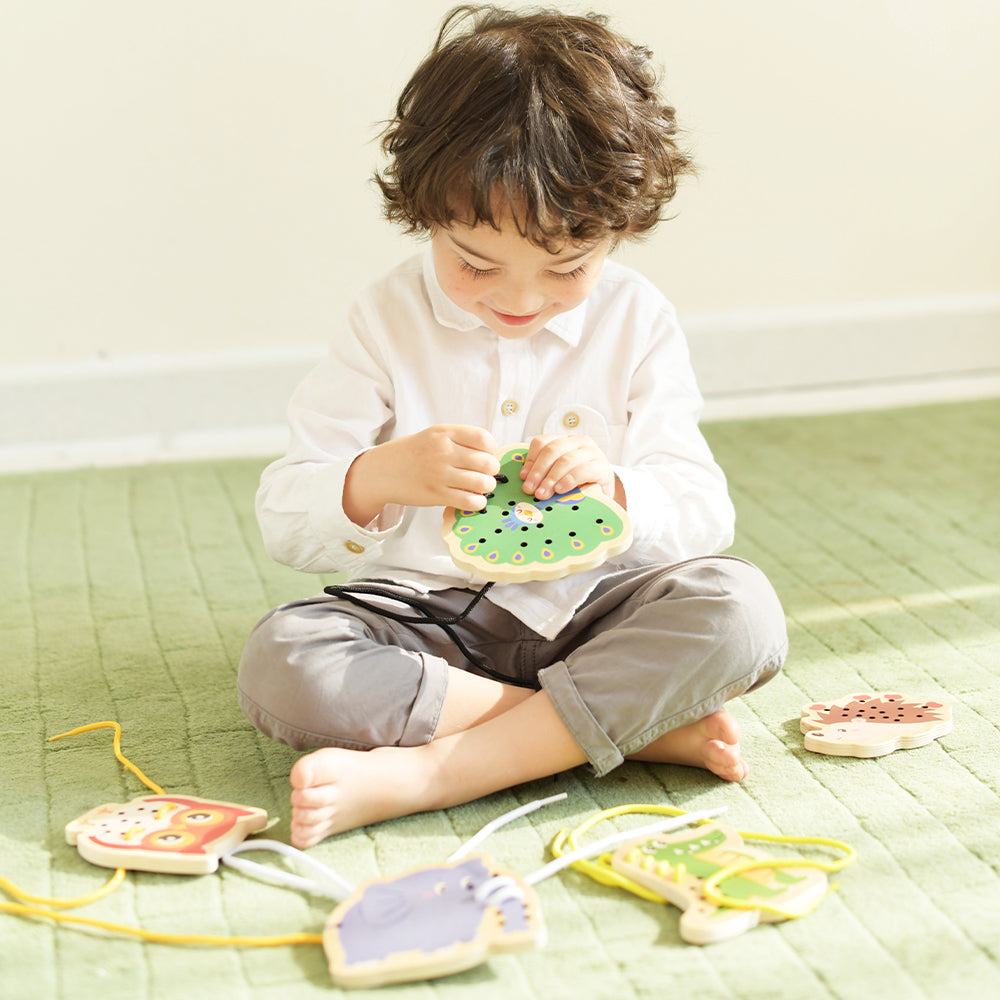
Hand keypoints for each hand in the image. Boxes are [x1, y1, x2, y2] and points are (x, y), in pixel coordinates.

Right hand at [344, 425, 499, 524]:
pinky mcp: (436, 495)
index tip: (487, 456)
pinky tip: (473, 500)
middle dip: (492, 471)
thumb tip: (491, 455)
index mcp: (444, 433)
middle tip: (486, 474)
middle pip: (487, 462)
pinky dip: (478, 503)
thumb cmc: (413, 453)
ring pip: (482, 483)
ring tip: (480, 488)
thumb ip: (460, 440)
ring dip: (487, 487)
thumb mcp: (434, 436)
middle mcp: (443, 451)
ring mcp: (439, 474)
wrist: (382, 471)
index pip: (484, 438)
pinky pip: (469, 501)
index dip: (492, 450)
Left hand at [519, 434, 620, 502]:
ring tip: (542, 493)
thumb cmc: (578, 484)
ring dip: (551, 478)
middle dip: (538, 470)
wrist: (604, 494)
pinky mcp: (602, 468)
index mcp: (565, 440)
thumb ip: (543, 473)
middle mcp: (579, 442)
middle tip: (530, 489)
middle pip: (552, 450)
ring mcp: (592, 453)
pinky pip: (582, 471)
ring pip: (566, 460)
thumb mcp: (558, 475)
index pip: (542, 442)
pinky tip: (560, 490)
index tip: (523, 477)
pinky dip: (568, 480)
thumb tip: (525, 479)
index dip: (530, 459)